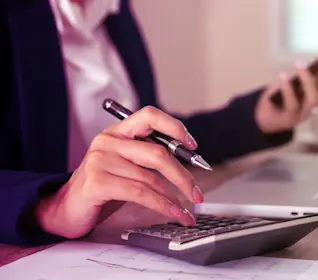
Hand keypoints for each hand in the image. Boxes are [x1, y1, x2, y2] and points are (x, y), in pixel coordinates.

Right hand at [34, 106, 202, 238]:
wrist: (65, 208)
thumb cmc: (102, 186)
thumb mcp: (126, 165)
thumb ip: (149, 157)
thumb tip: (188, 164)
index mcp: (118, 132)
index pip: (149, 115)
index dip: (174, 127)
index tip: (193, 145)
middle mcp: (108, 141)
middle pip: (158, 153)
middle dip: (183, 176)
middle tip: (197, 193)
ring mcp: (100, 161)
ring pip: (151, 178)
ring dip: (175, 198)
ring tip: (187, 210)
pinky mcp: (97, 182)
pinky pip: (141, 194)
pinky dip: (163, 206)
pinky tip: (174, 213)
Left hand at [255, 46, 317, 133]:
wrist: (262, 118)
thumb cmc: (279, 97)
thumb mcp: (292, 82)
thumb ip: (303, 73)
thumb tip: (314, 58)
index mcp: (316, 94)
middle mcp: (314, 104)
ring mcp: (303, 113)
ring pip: (313, 98)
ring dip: (308, 80)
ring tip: (300, 63)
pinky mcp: (290, 118)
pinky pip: (292, 104)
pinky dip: (288, 90)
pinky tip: (283, 76)